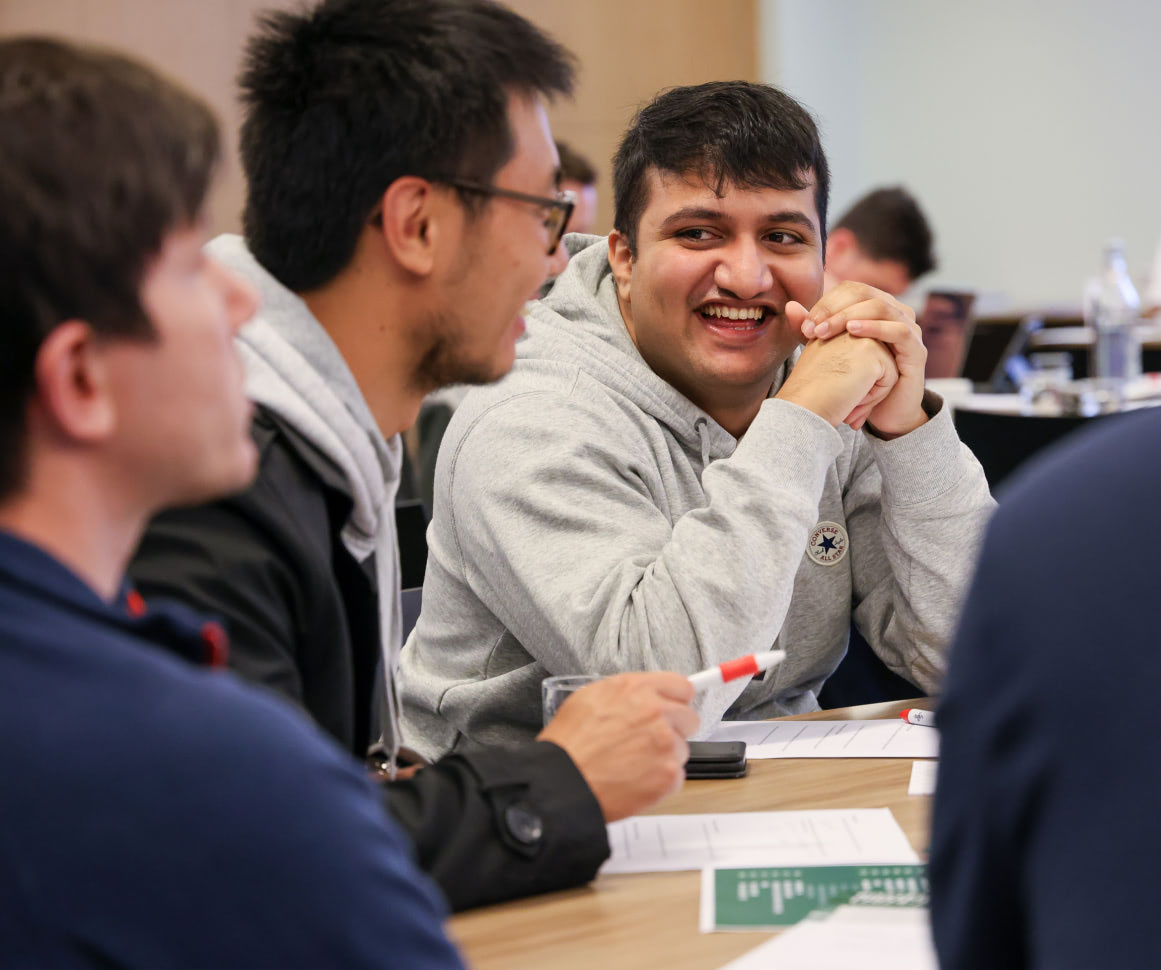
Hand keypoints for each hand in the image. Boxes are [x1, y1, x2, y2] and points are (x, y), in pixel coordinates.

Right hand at [537, 672, 698, 821]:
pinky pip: (676, 777)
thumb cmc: (569, 744)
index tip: (675, 707)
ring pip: (681, 749)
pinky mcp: (669, 774)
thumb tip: (644, 695)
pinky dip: (659, 782)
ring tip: (632, 764)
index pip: (681, 686)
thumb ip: (627, 694)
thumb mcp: (590, 698)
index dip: (676, 700)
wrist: (563, 781)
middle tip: (649, 741)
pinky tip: (635, 780)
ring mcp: (665, 743)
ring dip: (664, 757)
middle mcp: (655, 712)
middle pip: (689, 718)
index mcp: (636, 689)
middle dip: (674, 729)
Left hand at [789, 283, 928, 435]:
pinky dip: (874, 327)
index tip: (805, 325)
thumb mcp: (832, 352)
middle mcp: (896, 313)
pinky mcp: (917, 350)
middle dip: (833, 308)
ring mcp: (909, 329)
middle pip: (865, 293)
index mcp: (876, 308)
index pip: (851, 289)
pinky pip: (899, 330)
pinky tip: (853, 331)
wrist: (883, 413)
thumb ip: (814, 329)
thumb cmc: (856, 380)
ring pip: (880, 306)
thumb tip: (790, 306)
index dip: (826, 302)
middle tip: (812, 328)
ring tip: (825, 331)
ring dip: (849, 316)